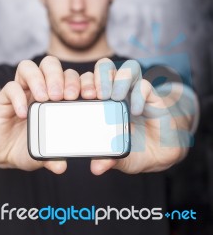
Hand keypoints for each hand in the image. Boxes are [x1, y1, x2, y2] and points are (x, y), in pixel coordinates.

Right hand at [0, 56, 83, 172]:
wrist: (4, 150)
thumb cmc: (32, 144)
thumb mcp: (47, 151)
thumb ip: (55, 155)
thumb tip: (61, 166)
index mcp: (58, 94)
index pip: (74, 76)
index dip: (84, 80)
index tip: (91, 95)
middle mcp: (41, 87)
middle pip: (50, 64)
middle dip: (61, 77)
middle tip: (66, 96)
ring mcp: (22, 90)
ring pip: (28, 67)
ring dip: (39, 79)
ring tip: (44, 98)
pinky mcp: (5, 97)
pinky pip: (10, 87)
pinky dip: (18, 97)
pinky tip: (23, 113)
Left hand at [80, 58, 189, 174]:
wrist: (163, 152)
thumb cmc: (135, 149)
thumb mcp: (118, 156)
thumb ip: (107, 158)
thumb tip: (96, 167)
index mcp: (102, 101)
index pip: (87, 80)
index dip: (77, 83)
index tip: (71, 97)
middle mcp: (118, 91)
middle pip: (105, 67)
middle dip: (96, 77)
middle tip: (92, 95)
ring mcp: (136, 92)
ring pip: (128, 68)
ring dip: (118, 79)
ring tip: (115, 97)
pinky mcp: (153, 96)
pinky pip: (145, 86)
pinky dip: (139, 96)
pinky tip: (136, 111)